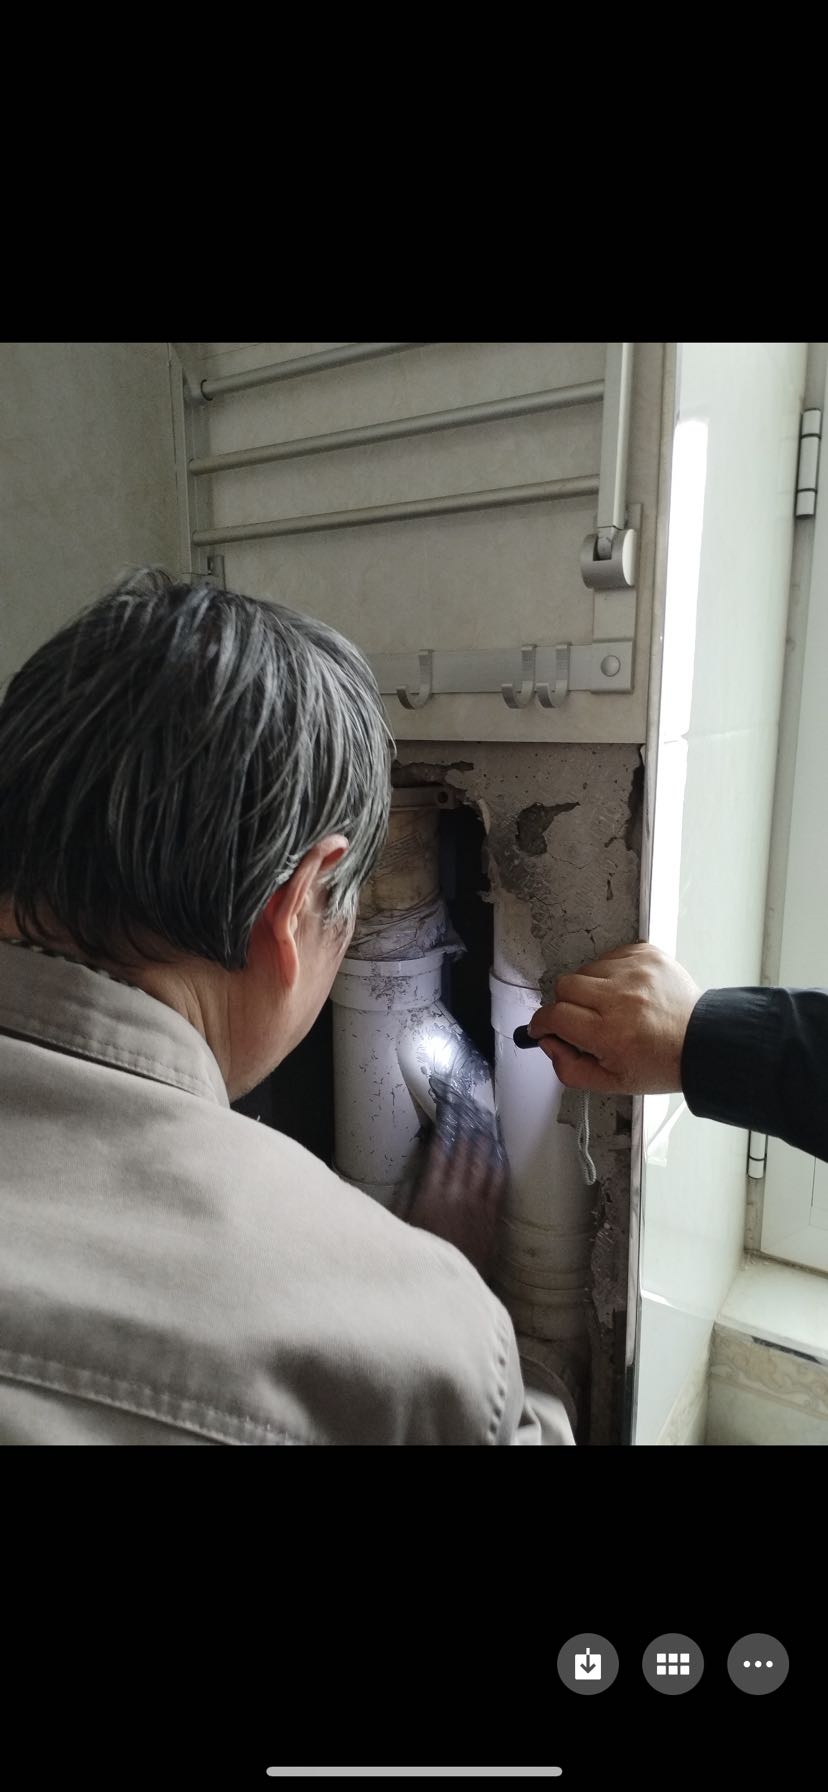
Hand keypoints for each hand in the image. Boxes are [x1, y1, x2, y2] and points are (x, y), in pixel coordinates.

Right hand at [406, 1122, 506, 1280]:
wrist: (446, 1287)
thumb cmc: (420, 1253)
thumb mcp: (402, 1224)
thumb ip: (407, 1196)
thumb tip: (415, 1171)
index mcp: (430, 1194)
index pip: (439, 1154)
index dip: (445, 1133)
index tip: (448, 1115)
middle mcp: (455, 1195)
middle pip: (464, 1155)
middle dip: (467, 1132)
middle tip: (471, 1112)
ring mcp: (477, 1206)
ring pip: (484, 1167)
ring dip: (485, 1145)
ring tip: (488, 1127)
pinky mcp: (491, 1219)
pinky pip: (498, 1187)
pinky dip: (499, 1169)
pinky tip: (500, 1157)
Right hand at [528, 942, 701, 1094]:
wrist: (703, 1040)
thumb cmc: (663, 1062)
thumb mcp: (612, 1083)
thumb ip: (569, 1069)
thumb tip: (548, 1042)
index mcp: (610, 1033)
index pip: (554, 1016)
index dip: (543, 1023)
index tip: (544, 1027)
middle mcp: (621, 999)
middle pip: (564, 986)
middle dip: (567, 1004)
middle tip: (585, 1019)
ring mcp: (635, 972)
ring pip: (586, 969)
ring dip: (592, 988)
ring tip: (614, 1006)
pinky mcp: (647, 955)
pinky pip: (610, 956)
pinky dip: (612, 973)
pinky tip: (628, 992)